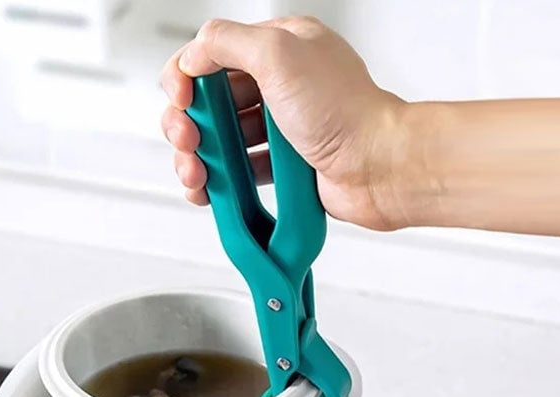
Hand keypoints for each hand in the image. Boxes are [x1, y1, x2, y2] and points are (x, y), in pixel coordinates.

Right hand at [160, 16, 406, 230]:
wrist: (379, 169)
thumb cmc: (345, 112)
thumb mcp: (279, 53)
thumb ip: (227, 42)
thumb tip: (192, 57)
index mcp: (280, 49)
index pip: (214, 55)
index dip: (186, 77)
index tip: (180, 99)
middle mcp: (280, 86)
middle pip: (211, 102)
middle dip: (188, 123)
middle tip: (188, 141)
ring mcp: (281, 129)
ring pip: (222, 141)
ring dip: (198, 157)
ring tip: (196, 173)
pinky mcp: (283, 167)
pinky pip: (240, 173)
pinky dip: (219, 183)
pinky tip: (208, 191)